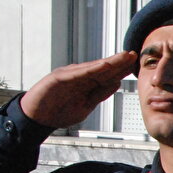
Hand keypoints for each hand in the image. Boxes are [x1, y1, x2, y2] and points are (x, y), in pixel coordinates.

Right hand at [19, 51, 137, 129]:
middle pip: (102, 69)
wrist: (36, 117)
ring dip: (109, 62)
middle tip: (133, 55)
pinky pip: (77, 73)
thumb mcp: (86, 105)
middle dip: (118, 62)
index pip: (107, 76)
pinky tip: (103, 66)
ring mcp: (69, 76)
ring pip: (92, 68)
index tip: (135, 65)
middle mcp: (79, 77)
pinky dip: (90, 69)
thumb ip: (100, 95)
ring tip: (123, 57)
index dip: (121, 70)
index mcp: (86, 84)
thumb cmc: (59, 111)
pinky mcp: (58, 78)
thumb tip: (116, 84)